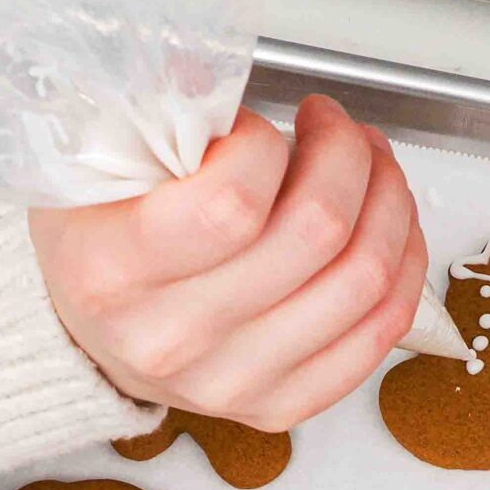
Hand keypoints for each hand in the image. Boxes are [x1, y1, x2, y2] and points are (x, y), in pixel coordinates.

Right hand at [29, 95, 426, 429]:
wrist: (86, 334)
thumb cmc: (97, 241)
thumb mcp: (94, 164)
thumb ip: (159, 120)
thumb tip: (222, 84)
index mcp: (112, 272)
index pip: (233, 200)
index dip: (267, 144)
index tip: (257, 128)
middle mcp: (172, 338)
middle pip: (317, 233)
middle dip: (348, 156)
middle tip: (337, 129)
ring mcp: (231, 382)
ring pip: (364, 280)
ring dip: (388, 202)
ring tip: (369, 167)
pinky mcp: (280, 405)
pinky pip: (379, 333)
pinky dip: (403, 267)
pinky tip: (389, 226)